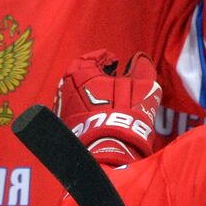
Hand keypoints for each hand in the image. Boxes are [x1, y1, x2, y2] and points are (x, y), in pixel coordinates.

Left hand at [54, 49, 159, 166]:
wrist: (107, 148)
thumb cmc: (125, 113)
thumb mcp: (142, 88)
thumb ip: (142, 70)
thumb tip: (141, 60)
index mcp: (82, 73)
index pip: (90, 58)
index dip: (104, 57)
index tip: (114, 60)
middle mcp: (66, 86)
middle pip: (77, 72)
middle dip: (92, 71)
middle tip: (108, 74)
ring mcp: (63, 105)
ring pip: (72, 90)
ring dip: (86, 87)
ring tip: (102, 92)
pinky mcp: (64, 122)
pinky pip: (71, 105)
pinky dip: (82, 102)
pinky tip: (95, 109)